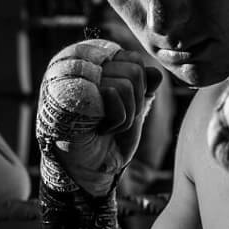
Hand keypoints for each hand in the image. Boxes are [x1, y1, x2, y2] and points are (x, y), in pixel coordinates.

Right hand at [36, 39, 162, 196]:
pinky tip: (98, 128)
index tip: (118, 108)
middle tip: (111, 120)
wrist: (89, 169)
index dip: (138, 89)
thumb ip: (144, 86)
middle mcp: (79, 61)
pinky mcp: (72, 90)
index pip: (134, 60)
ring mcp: (73, 74)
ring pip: (128, 82)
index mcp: (93, 60)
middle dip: (134, 104)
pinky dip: (117, 119)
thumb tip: (156, 72)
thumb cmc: (106, 138)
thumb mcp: (132, 108)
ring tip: (104, 125)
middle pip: (135, 70)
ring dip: (125, 115)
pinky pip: (114, 92)